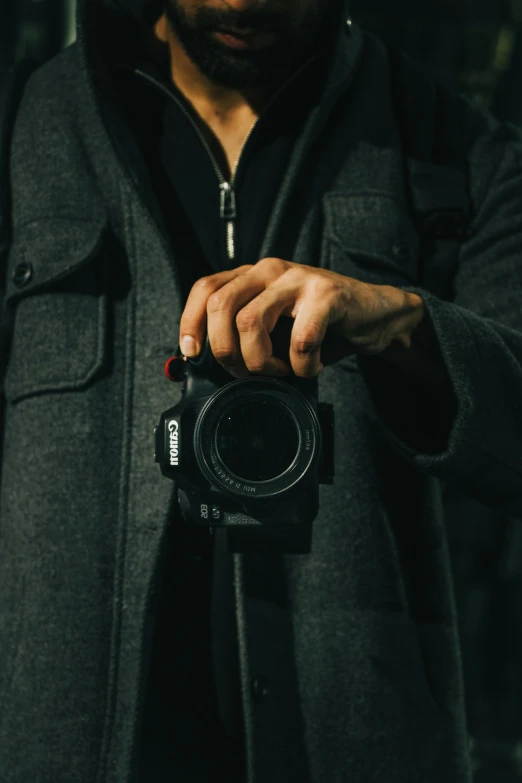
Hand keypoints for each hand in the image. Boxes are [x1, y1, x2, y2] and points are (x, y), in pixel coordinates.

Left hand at [179, 258, 423, 378]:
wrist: (375, 316)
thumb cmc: (320, 326)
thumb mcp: (275, 328)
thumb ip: (244, 335)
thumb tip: (207, 363)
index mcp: (252, 276)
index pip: (205, 289)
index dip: (191, 322)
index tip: (193, 354)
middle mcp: (270, 270)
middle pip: (221, 306)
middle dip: (226, 351)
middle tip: (247, 372)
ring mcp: (297, 279)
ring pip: (250, 321)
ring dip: (260, 361)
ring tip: (280, 370)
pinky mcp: (327, 294)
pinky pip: (299, 339)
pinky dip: (302, 365)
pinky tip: (311, 365)